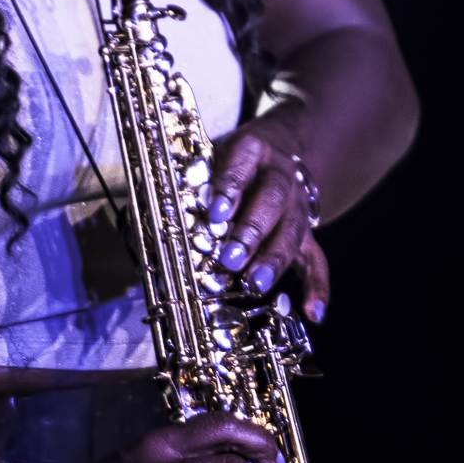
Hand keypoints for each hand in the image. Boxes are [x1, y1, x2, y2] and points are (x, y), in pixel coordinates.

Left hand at [206, 120, 330, 319]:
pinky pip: (316, 260)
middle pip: (270, 200)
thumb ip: (186, 187)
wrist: (279, 149)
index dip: (229, 189)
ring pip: (292, 230)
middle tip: (230, 258)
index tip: (214, 213)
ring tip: (257, 284)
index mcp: (252, 150)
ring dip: (274, 259)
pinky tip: (314, 313)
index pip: (240, 167)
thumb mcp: (209, 156)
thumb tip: (146, 226)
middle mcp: (280, 175)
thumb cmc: (231, 161)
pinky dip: (317, 287)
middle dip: (251, 231)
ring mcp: (297, 205)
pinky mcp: (306, 233)